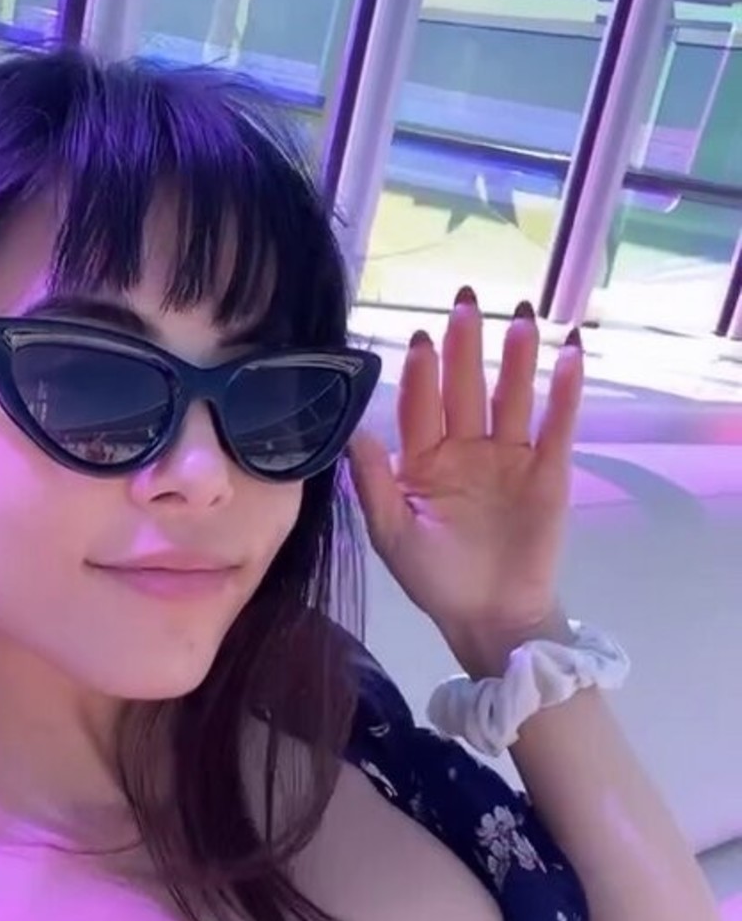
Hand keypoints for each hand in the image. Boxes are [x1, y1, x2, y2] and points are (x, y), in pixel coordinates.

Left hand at [347, 289, 583, 662]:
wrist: (490, 619)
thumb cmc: (435, 579)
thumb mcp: (391, 534)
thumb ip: (373, 482)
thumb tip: (352, 430)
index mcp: (424, 460)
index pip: (421, 406)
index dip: (421, 374)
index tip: (419, 339)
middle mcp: (466, 448)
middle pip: (466, 388)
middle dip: (466, 346)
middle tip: (467, 301)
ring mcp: (509, 457)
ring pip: (512, 397)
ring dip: (517, 357)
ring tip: (522, 316)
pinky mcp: (548, 471)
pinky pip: (557, 424)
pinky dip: (564, 390)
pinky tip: (568, 353)